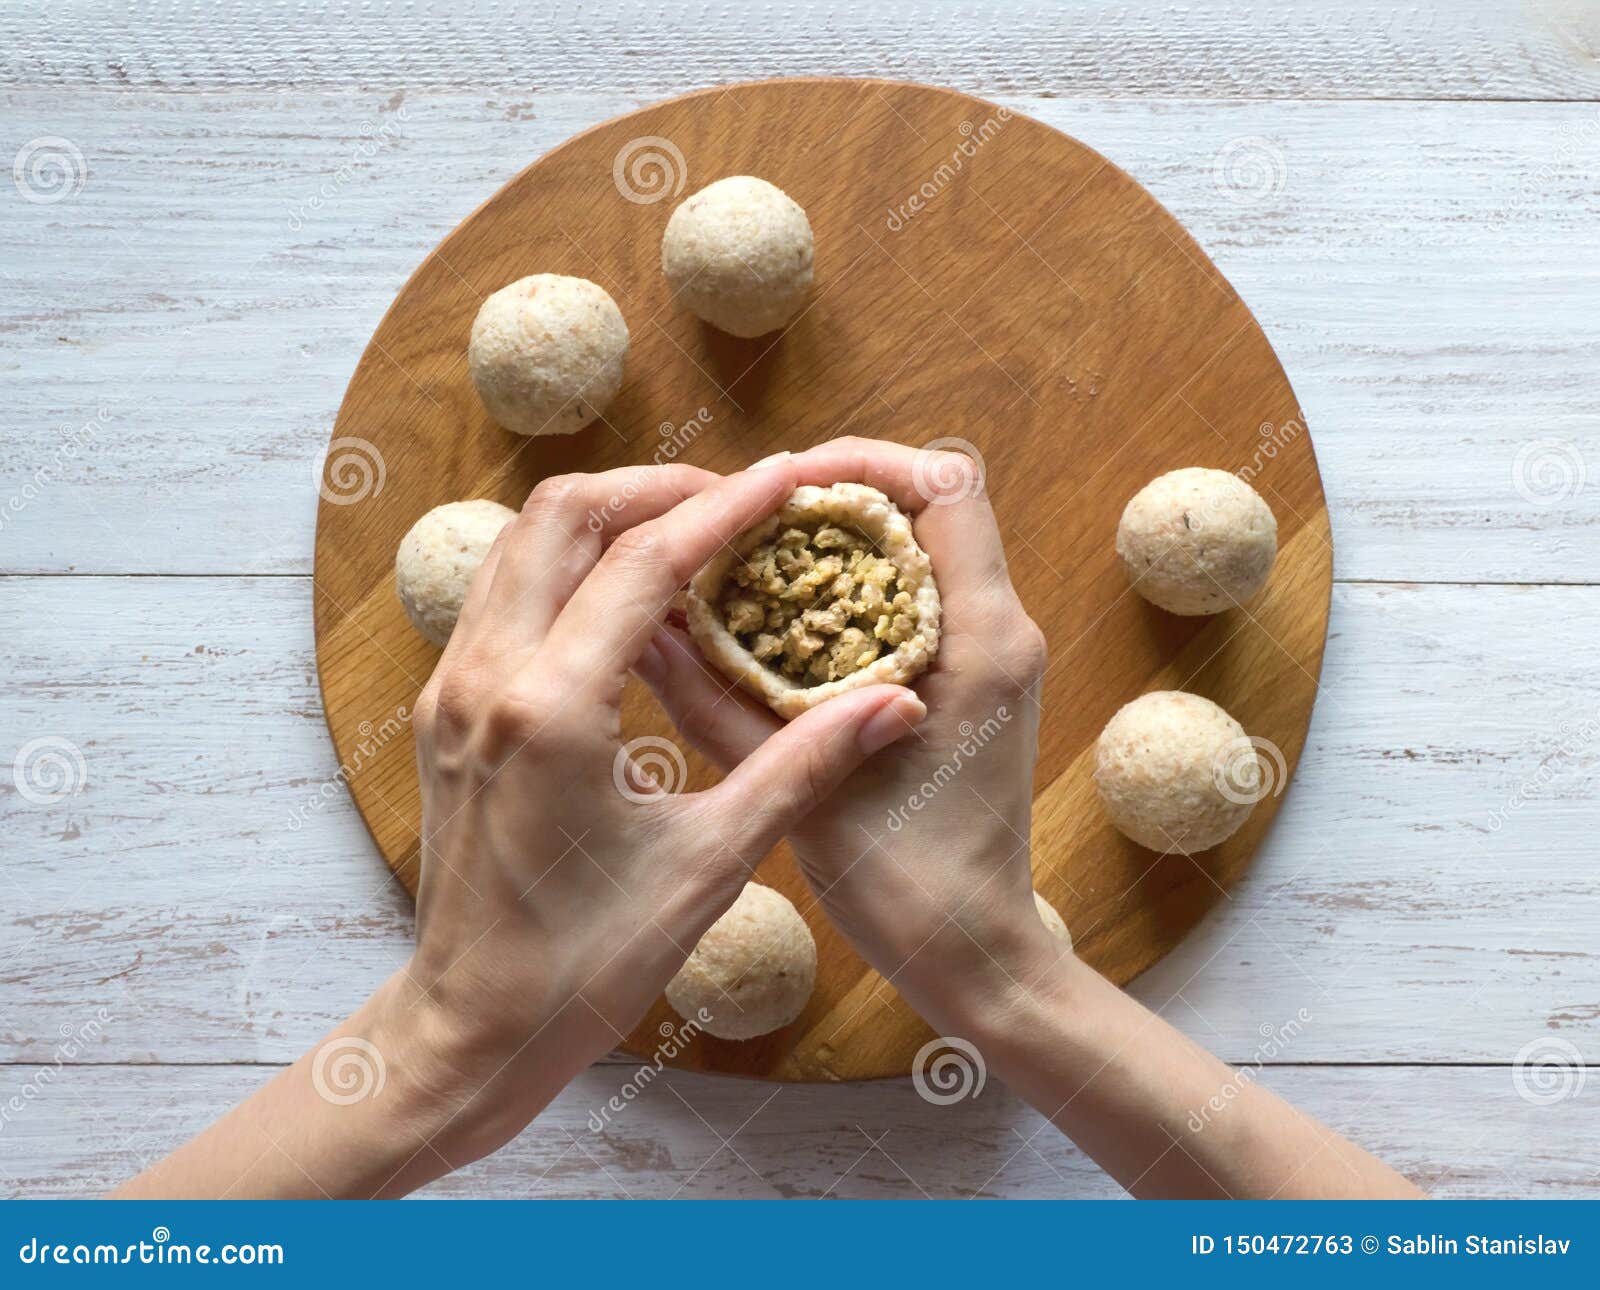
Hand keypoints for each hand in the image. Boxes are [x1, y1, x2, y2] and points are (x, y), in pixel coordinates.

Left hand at [401, 458, 926, 1161]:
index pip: (643, 560)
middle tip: (738, 503)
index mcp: (550, 713)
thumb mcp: (709, 865)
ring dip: (605, 519)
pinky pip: (502, 593)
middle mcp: (485, 681)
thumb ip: (801, 769)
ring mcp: (451, 691)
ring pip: (520, 543)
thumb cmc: (587, 966)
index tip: (787, 480)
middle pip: (561, 515)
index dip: (724, 507)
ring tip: (691, 537)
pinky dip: (566, 566)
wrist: (471, 1028)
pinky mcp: (445, 710)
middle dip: (655, 488)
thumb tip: (892, 707)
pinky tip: (629, 603)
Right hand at [635, 438, 1060, 1019]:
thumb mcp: (800, 787)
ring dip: (842, 542)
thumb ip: (718, 704)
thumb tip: (645, 626)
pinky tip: (781, 622)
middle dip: (838, 495)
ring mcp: (991, 655)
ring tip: (755, 560)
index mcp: (983, 639)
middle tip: (751, 519)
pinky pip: (914, 600)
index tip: (781, 480)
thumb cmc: (908, 885)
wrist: (973, 953)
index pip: (945, 485)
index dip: (862, 461)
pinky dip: (851, 592)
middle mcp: (1001, 631)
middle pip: (931, 504)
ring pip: (922, 549)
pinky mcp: (967, 683)